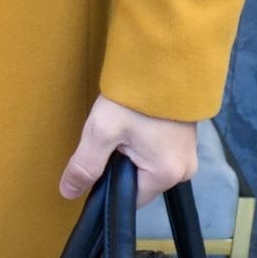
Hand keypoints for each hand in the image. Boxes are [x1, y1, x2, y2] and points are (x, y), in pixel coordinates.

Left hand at [58, 95, 199, 207]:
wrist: (165, 58)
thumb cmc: (135, 97)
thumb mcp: (102, 130)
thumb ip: (85, 165)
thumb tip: (67, 193)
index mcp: (167, 175)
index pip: (130, 199)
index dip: (109, 185)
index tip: (98, 162)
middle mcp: (184, 171)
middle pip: (140, 183)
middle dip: (121, 166)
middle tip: (110, 138)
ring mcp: (189, 154)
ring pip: (149, 167)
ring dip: (132, 153)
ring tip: (122, 129)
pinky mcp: (187, 138)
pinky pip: (159, 153)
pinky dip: (144, 144)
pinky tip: (136, 125)